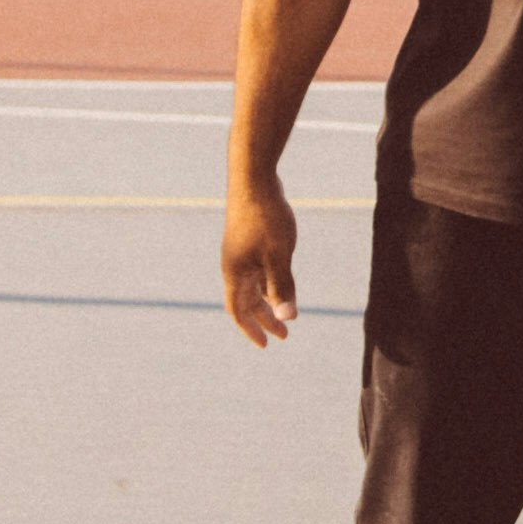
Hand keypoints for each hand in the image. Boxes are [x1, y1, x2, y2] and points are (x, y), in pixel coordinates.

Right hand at [222, 182, 299, 348]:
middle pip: (247, 301)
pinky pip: (257, 269)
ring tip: (286, 313)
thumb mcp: (279, 255)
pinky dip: (268, 281)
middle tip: (284, 335)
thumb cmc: (265, 217)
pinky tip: (282, 282)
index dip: (251, 330)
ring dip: (268, 301)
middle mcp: (234, 265)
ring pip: (253, 285)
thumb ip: (282, 287)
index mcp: (235, 273)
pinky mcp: (249, 239)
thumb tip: (288, 319)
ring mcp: (240, 252)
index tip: (267, 345)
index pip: (239, 311)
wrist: (254, 179)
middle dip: (265, 319)